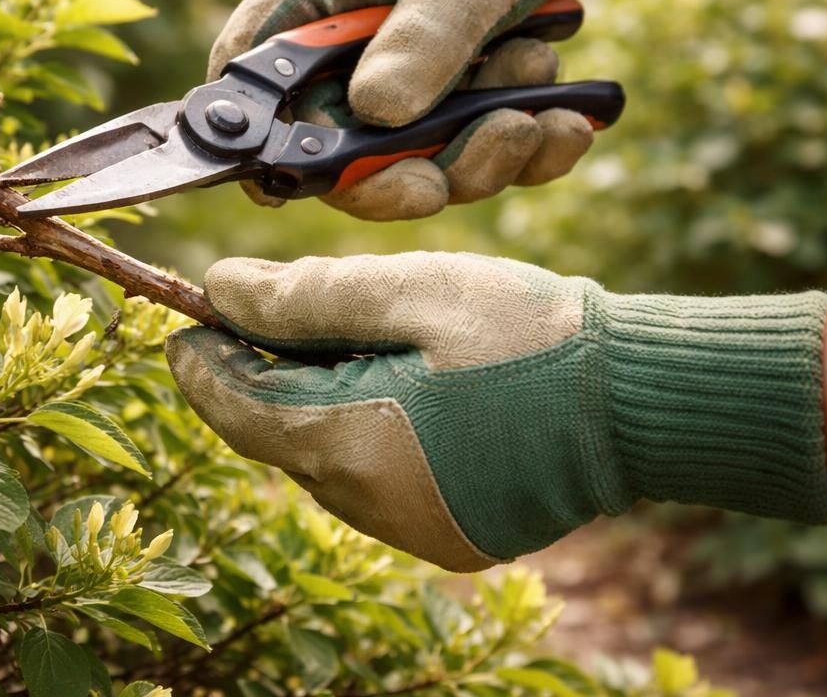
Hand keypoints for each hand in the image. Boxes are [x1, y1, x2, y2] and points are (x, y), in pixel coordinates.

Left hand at [167, 252, 826, 570]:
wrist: (642, 400)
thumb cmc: (529, 332)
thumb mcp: (410, 290)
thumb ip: (303, 295)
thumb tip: (218, 289)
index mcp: (351, 446)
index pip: (235, 407)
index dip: (201, 361)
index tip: (184, 320)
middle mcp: (371, 507)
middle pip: (277, 435)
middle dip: (260, 374)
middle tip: (256, 313)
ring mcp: (414, 531)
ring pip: (324, 460)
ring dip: (314, 403)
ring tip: (337, 341)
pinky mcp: (451, 537)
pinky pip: (375, 482)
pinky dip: (364, 433)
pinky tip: (395, 386)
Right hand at [211, 0, 681, 219]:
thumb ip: (426, 31)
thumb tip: (376, 110)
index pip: (250, 74)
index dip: (257, 137)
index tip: (292, 182)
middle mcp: (340, 54)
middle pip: (331, 147)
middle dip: (392, 176)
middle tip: (439, 183)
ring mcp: (394, 91)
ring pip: (411, 164)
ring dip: (478, 154)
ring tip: (532, 109)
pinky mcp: (447, 115)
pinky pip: (475, 158)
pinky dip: (526, 153)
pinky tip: (567, 121)